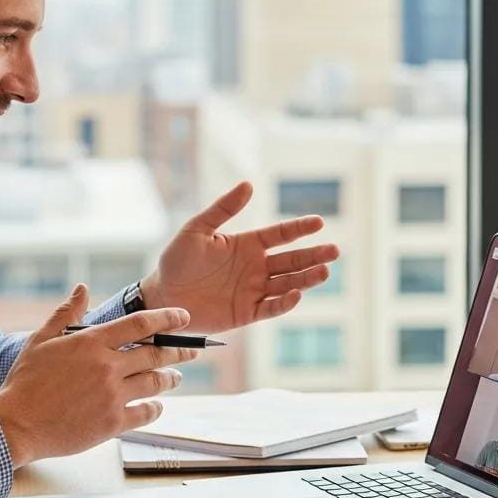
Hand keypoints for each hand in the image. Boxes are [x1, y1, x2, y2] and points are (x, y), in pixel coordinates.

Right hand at [0, 284, 197, 467]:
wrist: (16, 424)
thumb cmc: (26, 381)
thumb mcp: (41, 340)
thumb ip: (67, 314)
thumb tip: (82, 288)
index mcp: (92, 342)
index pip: (141, 324)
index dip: (167, 318)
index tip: (184, 318)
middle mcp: (107, 366)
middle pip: (156, 354)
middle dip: (178, 350)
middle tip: (191, 350)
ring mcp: (112, 395)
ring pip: (155, 382)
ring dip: (170, 378)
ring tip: (176, 377)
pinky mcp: (113, 423)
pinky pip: (146, 412)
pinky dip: (155, 407)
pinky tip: (157, 405)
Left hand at [141, 181, 339, 333]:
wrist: (162, 296)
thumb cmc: (176, 261)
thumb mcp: (197, 229)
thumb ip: (223, 209)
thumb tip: (248, 184)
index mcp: (247, 245)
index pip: (280, 234)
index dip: (299, 229)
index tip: (319, 222)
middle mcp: (255, 267)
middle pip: (292, 260)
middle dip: (313, 255)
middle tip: (334, 250)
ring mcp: (253, 290)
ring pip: (288, 283)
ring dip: (306, 278)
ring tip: (325, 271)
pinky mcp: (247, 312)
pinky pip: (271, 307)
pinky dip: (285, 302)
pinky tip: (296, 294)